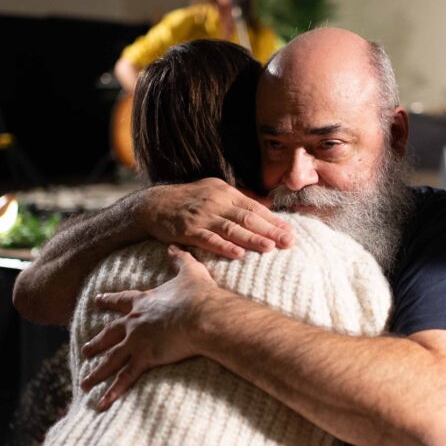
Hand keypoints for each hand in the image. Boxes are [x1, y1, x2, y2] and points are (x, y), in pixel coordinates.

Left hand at [80, 245, 218, 409]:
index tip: (98, 300)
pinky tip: (100, 403)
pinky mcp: (144, 359)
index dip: (110, 300)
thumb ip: (180, 259)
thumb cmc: (199, 294)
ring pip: (111, 360)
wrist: (203, 314)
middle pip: (110, 333)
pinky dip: (112, 392)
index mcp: (144, 302)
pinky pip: (124, 379)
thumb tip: (173, 246)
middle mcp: (135, 322)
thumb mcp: (190, 271)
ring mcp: (137, 342)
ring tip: (84, 382)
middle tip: (85, 349)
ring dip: (96, 372)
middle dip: (97, 342)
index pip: (122, 300)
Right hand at [138, 178, 293, 259]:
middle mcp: (216, 203)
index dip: (273, 220)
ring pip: (231, 229)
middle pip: (247, 218)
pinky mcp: (188, 230)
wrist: (155, 204)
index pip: (255, 207)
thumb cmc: (190, 199)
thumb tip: (268, 205)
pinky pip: (208, 240)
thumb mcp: (216, 190)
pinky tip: (238, 254)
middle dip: (269, 230)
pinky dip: (224, 247)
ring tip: (269, 247)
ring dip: (251, 239)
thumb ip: (240, 199)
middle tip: (288, 241)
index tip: (290, 231)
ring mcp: (202, 217)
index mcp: (226, 193)